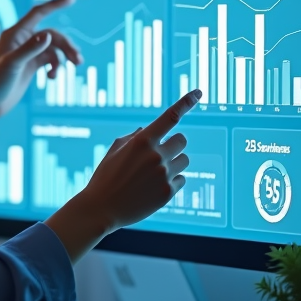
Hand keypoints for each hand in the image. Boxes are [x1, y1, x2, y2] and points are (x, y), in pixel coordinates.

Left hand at [0, 0, 81, 119]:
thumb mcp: (13, 64)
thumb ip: (30, 49)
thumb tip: (47, 35)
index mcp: (15, 34)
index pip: (38, 13)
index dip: (55, 4)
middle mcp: (22, 40)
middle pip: (52, 35)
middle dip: (67, 45)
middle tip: (78, 60)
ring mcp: (28, 53)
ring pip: (54, 47)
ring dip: (65, 56)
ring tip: (76, 66)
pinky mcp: (31, 65)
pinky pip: (51, 59)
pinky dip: (56, 67)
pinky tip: (52, 78)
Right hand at [44, 89, 201, 261]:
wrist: (101, 208)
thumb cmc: (105, 177)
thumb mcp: (114, 151)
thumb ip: (134, 137)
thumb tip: (148, 129)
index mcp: (142, 141)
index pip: (170, 117)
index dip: (186, 103)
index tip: (199, 91)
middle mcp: (156, 155)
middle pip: (182, 140)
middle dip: (173, 144)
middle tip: (161, 153)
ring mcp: (164, 174)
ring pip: (184, 160)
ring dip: (174, 163)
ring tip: (154, 174)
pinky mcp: (168, 192)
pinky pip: (181, 179)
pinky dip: (171, 182)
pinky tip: (154, 188)